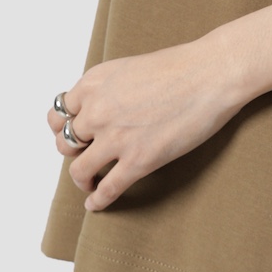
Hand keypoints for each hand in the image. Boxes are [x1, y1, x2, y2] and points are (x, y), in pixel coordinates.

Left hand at [48, 41, 242, 211]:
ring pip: (79, 170)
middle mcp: (97, 111)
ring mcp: (116, 138)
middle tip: (85, 155)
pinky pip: (107, 189)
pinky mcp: (138, 161)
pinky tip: (96, 204)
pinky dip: (98, 200)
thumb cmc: (180, 67)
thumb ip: (108, 89)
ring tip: (89, 182)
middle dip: (74, 151)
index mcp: (93, 84)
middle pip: (66, 142)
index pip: (60, 113)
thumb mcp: (128, 67)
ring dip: (81, 180)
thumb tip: (101, 108)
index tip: (73, 134)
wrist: (212, 74)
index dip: (64, 126)